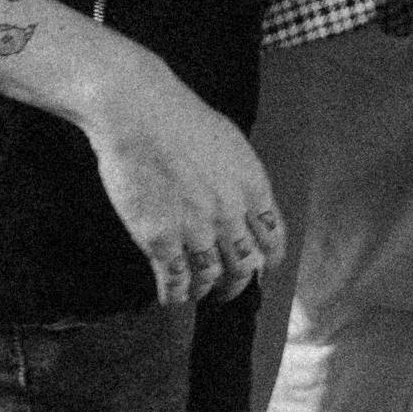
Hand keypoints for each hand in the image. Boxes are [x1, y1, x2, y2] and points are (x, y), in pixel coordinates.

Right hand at [72, 41, 284, 305]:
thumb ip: (239, 178)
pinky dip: (175, 294)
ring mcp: (195, 229)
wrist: (139, 114)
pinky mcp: (160, 239)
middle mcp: (230, 213)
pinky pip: (174, 279)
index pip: (273, 237)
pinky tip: (172, 297)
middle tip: (230, 291)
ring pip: (210, 277)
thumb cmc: (179, 117)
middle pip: (244, 264)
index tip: (265, 267)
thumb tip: (239, 199)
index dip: (269, 258)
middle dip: (238, 283)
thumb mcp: (230, 142)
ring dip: (205, 290)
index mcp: (252, 187)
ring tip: (199, 294)